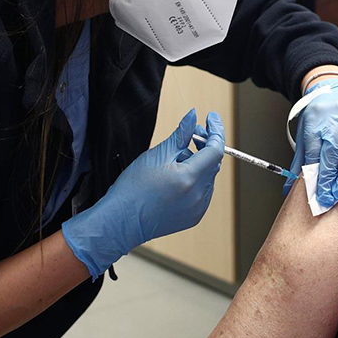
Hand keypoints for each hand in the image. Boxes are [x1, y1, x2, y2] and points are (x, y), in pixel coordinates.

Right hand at [62, 109, 224, 277]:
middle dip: (205, 145)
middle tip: (192, 133)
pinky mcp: (193, 217)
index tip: (211, 118)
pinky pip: (202, 192)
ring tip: (174, 159)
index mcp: (190, 178)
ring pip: (207, 177)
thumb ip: (180, 134)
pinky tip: (176, 177)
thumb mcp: (157, 154)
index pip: (215, 149)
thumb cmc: (133, 188)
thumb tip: (193, 116)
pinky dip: (195, 180)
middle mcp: (198, 196)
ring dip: (198, 163)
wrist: (121, 221)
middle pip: (213, 163)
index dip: (215, 130)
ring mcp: (197, 208)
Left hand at [284, 79, 337, 208]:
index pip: (314, 153)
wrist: (336, 86)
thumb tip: (288, 188)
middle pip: (331, 152)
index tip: (316, 195)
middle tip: (330, 199)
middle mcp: (333, 118)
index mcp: (314, 122)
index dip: (315, 176)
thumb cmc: (320, 115)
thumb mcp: (305, 132)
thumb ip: (300, 159)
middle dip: (330, 178)